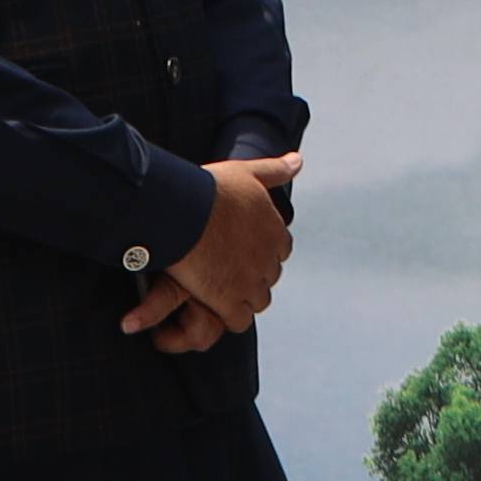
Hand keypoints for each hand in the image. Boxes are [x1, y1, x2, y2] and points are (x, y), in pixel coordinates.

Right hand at [120, 151, 302, 344]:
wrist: (182, 210)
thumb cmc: (209, 189)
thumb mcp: (247, 172)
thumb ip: (274, 170)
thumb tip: (298, 161)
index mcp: (275, 230)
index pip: (281, 249)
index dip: (263, 251)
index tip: (243, 248)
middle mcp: (268, 258)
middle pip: (269, 275)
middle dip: (253, 274)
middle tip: (227, 269)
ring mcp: (250, 281)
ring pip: (258, 300)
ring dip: (244, 297)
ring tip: (220, 290)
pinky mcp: (229, 300)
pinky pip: (240, 320)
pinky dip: (231, 316)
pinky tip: (214, 307)